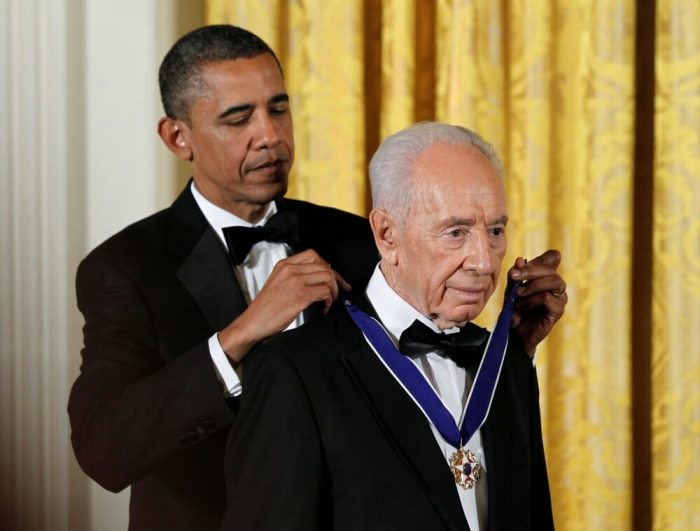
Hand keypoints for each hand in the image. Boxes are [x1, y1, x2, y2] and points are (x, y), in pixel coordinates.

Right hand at [218, 249, 350, 362]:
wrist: (253, 322)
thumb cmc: (265, 307)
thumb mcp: (277, 282)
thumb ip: (294, 275)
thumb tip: (317, 277)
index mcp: (284, 265)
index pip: (313, 255)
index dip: (327, 266)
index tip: (334, 276)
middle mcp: (290, 270)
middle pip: (324, 266)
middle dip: (337, 279)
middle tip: (340, 290)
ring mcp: (295, 282)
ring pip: (328, 277)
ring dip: (334, 291)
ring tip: (330, 301)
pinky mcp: (300, 296)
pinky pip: (325, 292)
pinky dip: (329, 301)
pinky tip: (324, 308)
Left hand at [509, 249, 566, 355]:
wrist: (514, 334)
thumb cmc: (514, 309)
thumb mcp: (511, 289)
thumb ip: (515, 275)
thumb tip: (520, 260)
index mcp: (546, 275)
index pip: (553, 257)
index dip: (539, 258)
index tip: (520, 267)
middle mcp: (556, 284)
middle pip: (552, 267)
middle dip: (530, 270)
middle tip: (513, 276)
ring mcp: (559, 297)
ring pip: (554, 280)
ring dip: (531, 285)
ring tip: (517, 294)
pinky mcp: (557, 311)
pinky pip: (547, 298)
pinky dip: (531, 300)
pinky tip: (521, 306)